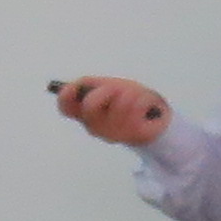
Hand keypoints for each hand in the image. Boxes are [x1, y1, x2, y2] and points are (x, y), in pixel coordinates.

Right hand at [51, 76, 171, 145]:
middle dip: (106, 90)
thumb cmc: (126, 98)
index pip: (65, 107)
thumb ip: (91, 85)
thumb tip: (80, 85)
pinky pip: (138, 107)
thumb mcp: (106, 86)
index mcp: (84, 113)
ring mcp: (114, 134)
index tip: (76, 85)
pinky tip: (145, 104)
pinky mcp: (135, 135)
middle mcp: (94, 127)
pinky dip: (144, 98)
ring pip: (120, 103)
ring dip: (131, 92)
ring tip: (136, 96)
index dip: (67, 95)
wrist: (154, 116)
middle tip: (116, 88)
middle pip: (91, 105)